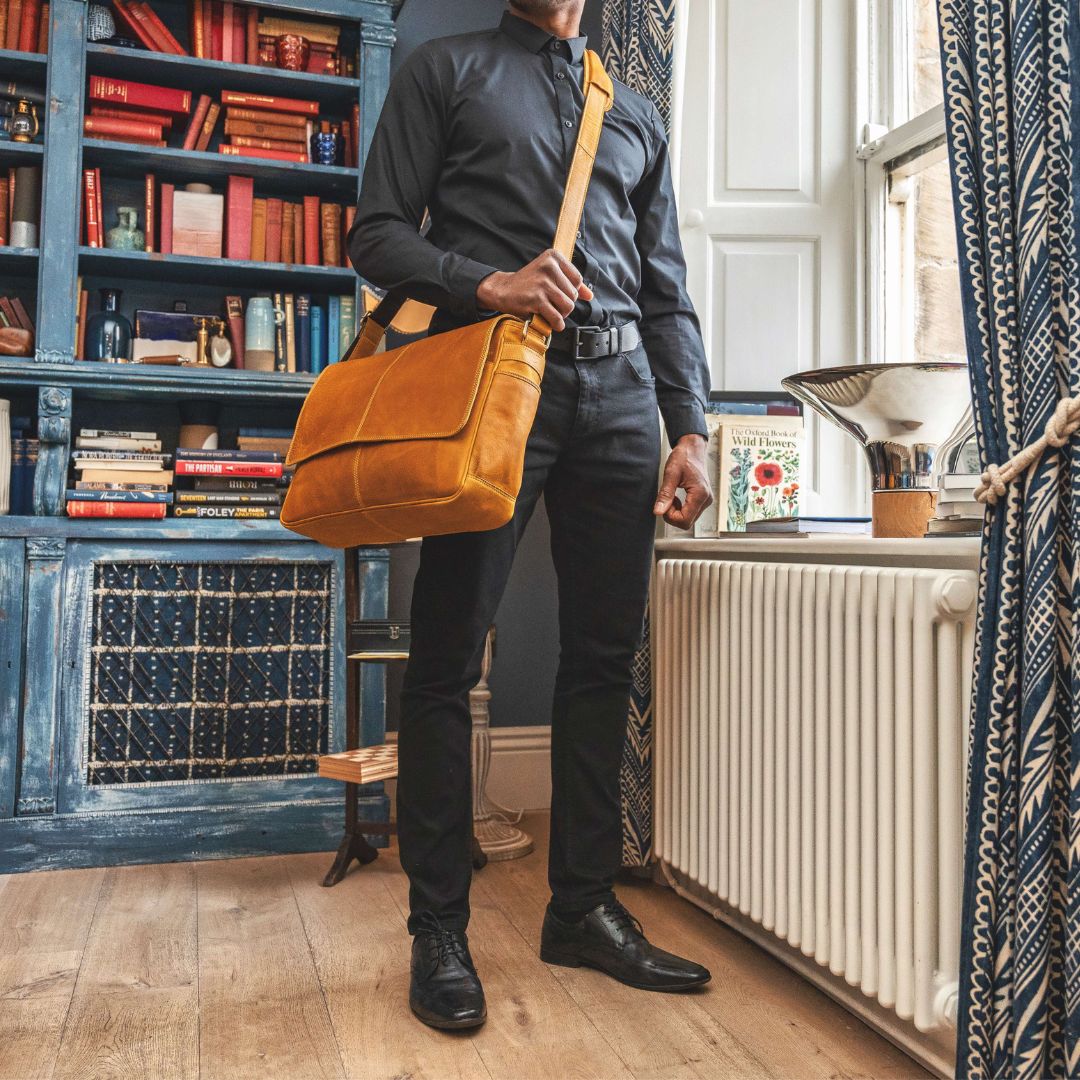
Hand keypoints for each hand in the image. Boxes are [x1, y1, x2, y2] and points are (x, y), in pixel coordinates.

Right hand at [476, 249, 592, 331]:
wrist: (503, 290)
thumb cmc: (528, 284)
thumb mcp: (550, 276)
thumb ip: (571, 283)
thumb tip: (590, 295)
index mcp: (554, 257)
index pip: (577, 280)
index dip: (570, 291)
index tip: (558, 294)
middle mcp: (549, 267)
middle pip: (573, 294)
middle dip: (565, 304)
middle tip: (552, 305)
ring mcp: (542, 283)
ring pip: (568, 306)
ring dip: (561, 314)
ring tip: (551, 312)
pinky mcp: (537, 298)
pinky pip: (557, 317)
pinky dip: (556, 324)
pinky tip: (550, 322)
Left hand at [654, 434, 712, 530]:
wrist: (693, 449)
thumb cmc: (684, 457)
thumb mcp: (671, 474)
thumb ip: (665, 494)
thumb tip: (658, 512)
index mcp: (700, 494)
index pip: (684, 521)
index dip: (670, 516)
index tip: (664, 503)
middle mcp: (706, 500)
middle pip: (687, 523)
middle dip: (672, 515)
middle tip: (667, 499)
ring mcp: (706, 501)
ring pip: (688, 519)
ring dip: (676, 512)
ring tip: (672, 496)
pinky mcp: (703, 500)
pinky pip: (690, 513)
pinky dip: (680, 509)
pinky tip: (677, 498)